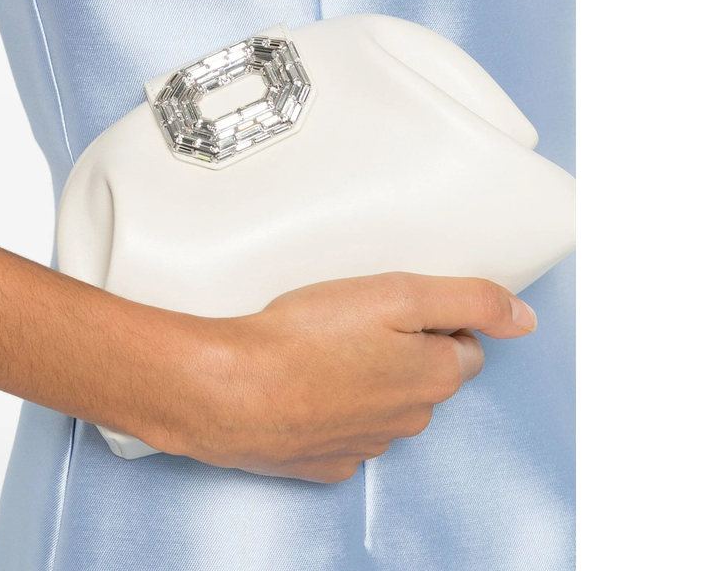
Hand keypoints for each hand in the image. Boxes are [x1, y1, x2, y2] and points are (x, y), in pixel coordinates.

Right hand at [146, 273, 535, 482]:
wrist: (231, 391)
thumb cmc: (304, 338)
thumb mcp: (395, 294)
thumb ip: (467, 299)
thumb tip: (522, 316)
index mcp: (433, 376)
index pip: (466, 344)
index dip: (436, 318)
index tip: (397, 303)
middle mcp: (409, 418)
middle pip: (426, 376)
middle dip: (402, 347)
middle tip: (355, 317)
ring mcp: (365, 445)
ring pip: (383, 403)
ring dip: (365, 376)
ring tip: (320, 345)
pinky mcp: (323, 460)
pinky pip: (344, 429)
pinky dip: (332, 407)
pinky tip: (303, 382)